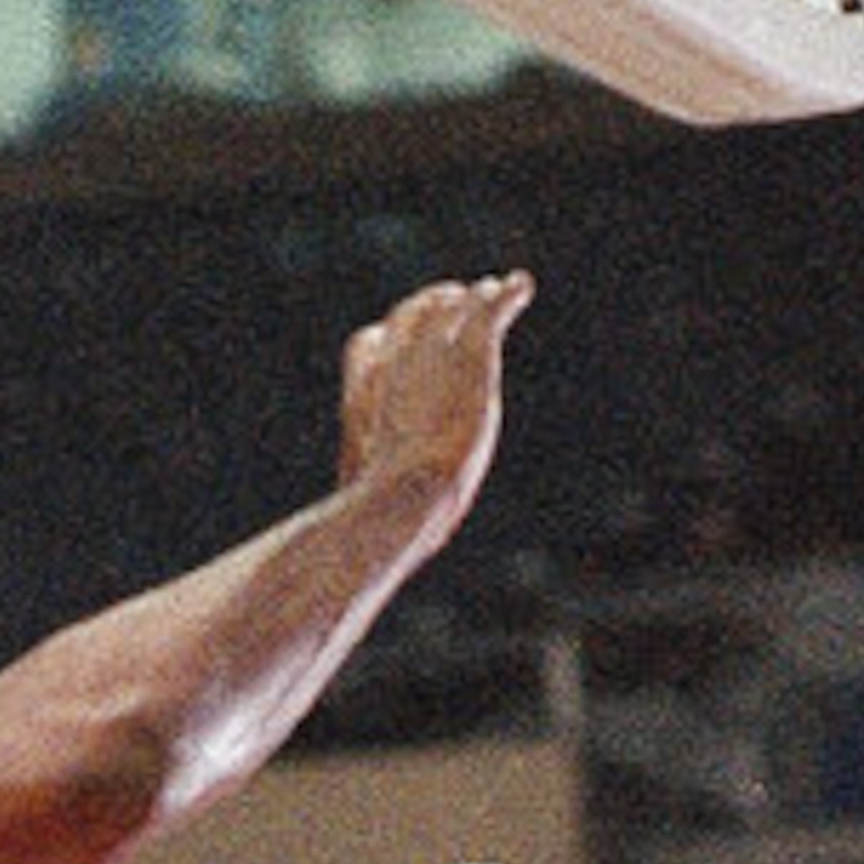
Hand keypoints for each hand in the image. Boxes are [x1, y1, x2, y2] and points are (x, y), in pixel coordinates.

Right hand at [338, 274, 531, 528]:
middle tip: (453, 302)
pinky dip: (507, 296)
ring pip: (452, 309)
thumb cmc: (378, 521)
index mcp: (363, 395)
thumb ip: (362, 520)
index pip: (369, 345)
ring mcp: (432, 355)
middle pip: (410, 316)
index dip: (386, 341)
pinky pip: (490, 310)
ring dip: (471, 300)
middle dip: (429, 308)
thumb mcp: (363, 515)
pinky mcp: (470, 354)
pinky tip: (521, 287)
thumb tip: (342, 576)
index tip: (396, 340)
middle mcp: (394, 363)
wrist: (407, 496)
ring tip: (492, 292)